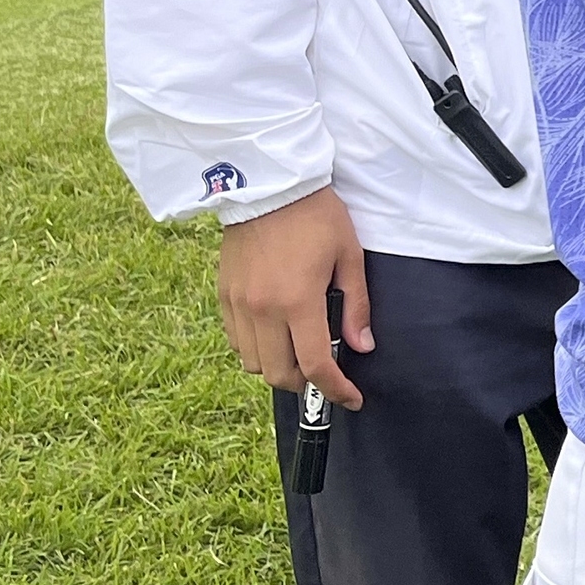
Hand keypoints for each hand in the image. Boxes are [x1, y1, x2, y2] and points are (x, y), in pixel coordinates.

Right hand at [216, 185, 370, 408]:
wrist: (269, 185)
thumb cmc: (317, 216)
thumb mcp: (349, 256)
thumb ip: (355, 306)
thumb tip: (361, 347)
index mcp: (297, 301)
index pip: (314, 365)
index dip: (335, 390)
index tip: (351, 399)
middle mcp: (262, 310)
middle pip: (278, 373)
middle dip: (304, 383)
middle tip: (324, 372)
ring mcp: (238, 304)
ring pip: (252, 362)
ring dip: (277, 367)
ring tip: (298, 351)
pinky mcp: (223, 295)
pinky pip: (235, 341)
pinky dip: (255, 349)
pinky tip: (274, 334)